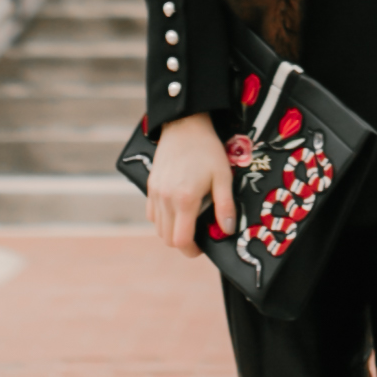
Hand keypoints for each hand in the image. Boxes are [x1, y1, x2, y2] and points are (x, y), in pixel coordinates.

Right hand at [146, 109, 234, 251]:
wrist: (185, 125)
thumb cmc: (207, 150)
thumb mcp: (223, 177)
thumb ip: (225, 206)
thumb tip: (227, 230)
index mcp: (185, 200)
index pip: (181, 240)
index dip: (192, 250)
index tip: (202, 248)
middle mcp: (166, 199)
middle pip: (168, 238)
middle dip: (183, 242)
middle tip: (198, 235)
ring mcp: (155, 193)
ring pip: (158, 228)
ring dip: (172, 231)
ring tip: (189, 221)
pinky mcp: (150, 186)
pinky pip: (152, 213)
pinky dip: (162, 219)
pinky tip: (176, 209)